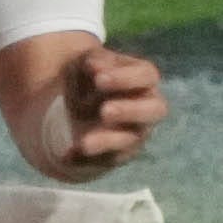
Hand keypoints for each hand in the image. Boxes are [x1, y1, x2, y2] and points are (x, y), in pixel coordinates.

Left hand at [47, 44, 163, 172]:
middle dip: (130, 111)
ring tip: (83, 143)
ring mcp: (134, 133)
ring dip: (107, 142)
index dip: (125, 78)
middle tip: (105, 112)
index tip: (99, 80)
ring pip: (130, 141)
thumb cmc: (89, 75)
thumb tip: (95, 66)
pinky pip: (105, 160)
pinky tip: (67, 155)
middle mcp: (146, 108)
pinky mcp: (117, 154)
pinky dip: (85, 160)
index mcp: (143, 78)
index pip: (146, 76)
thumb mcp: (88, 61)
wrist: (75, 102)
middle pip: (154, 110)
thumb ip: (95, 61)